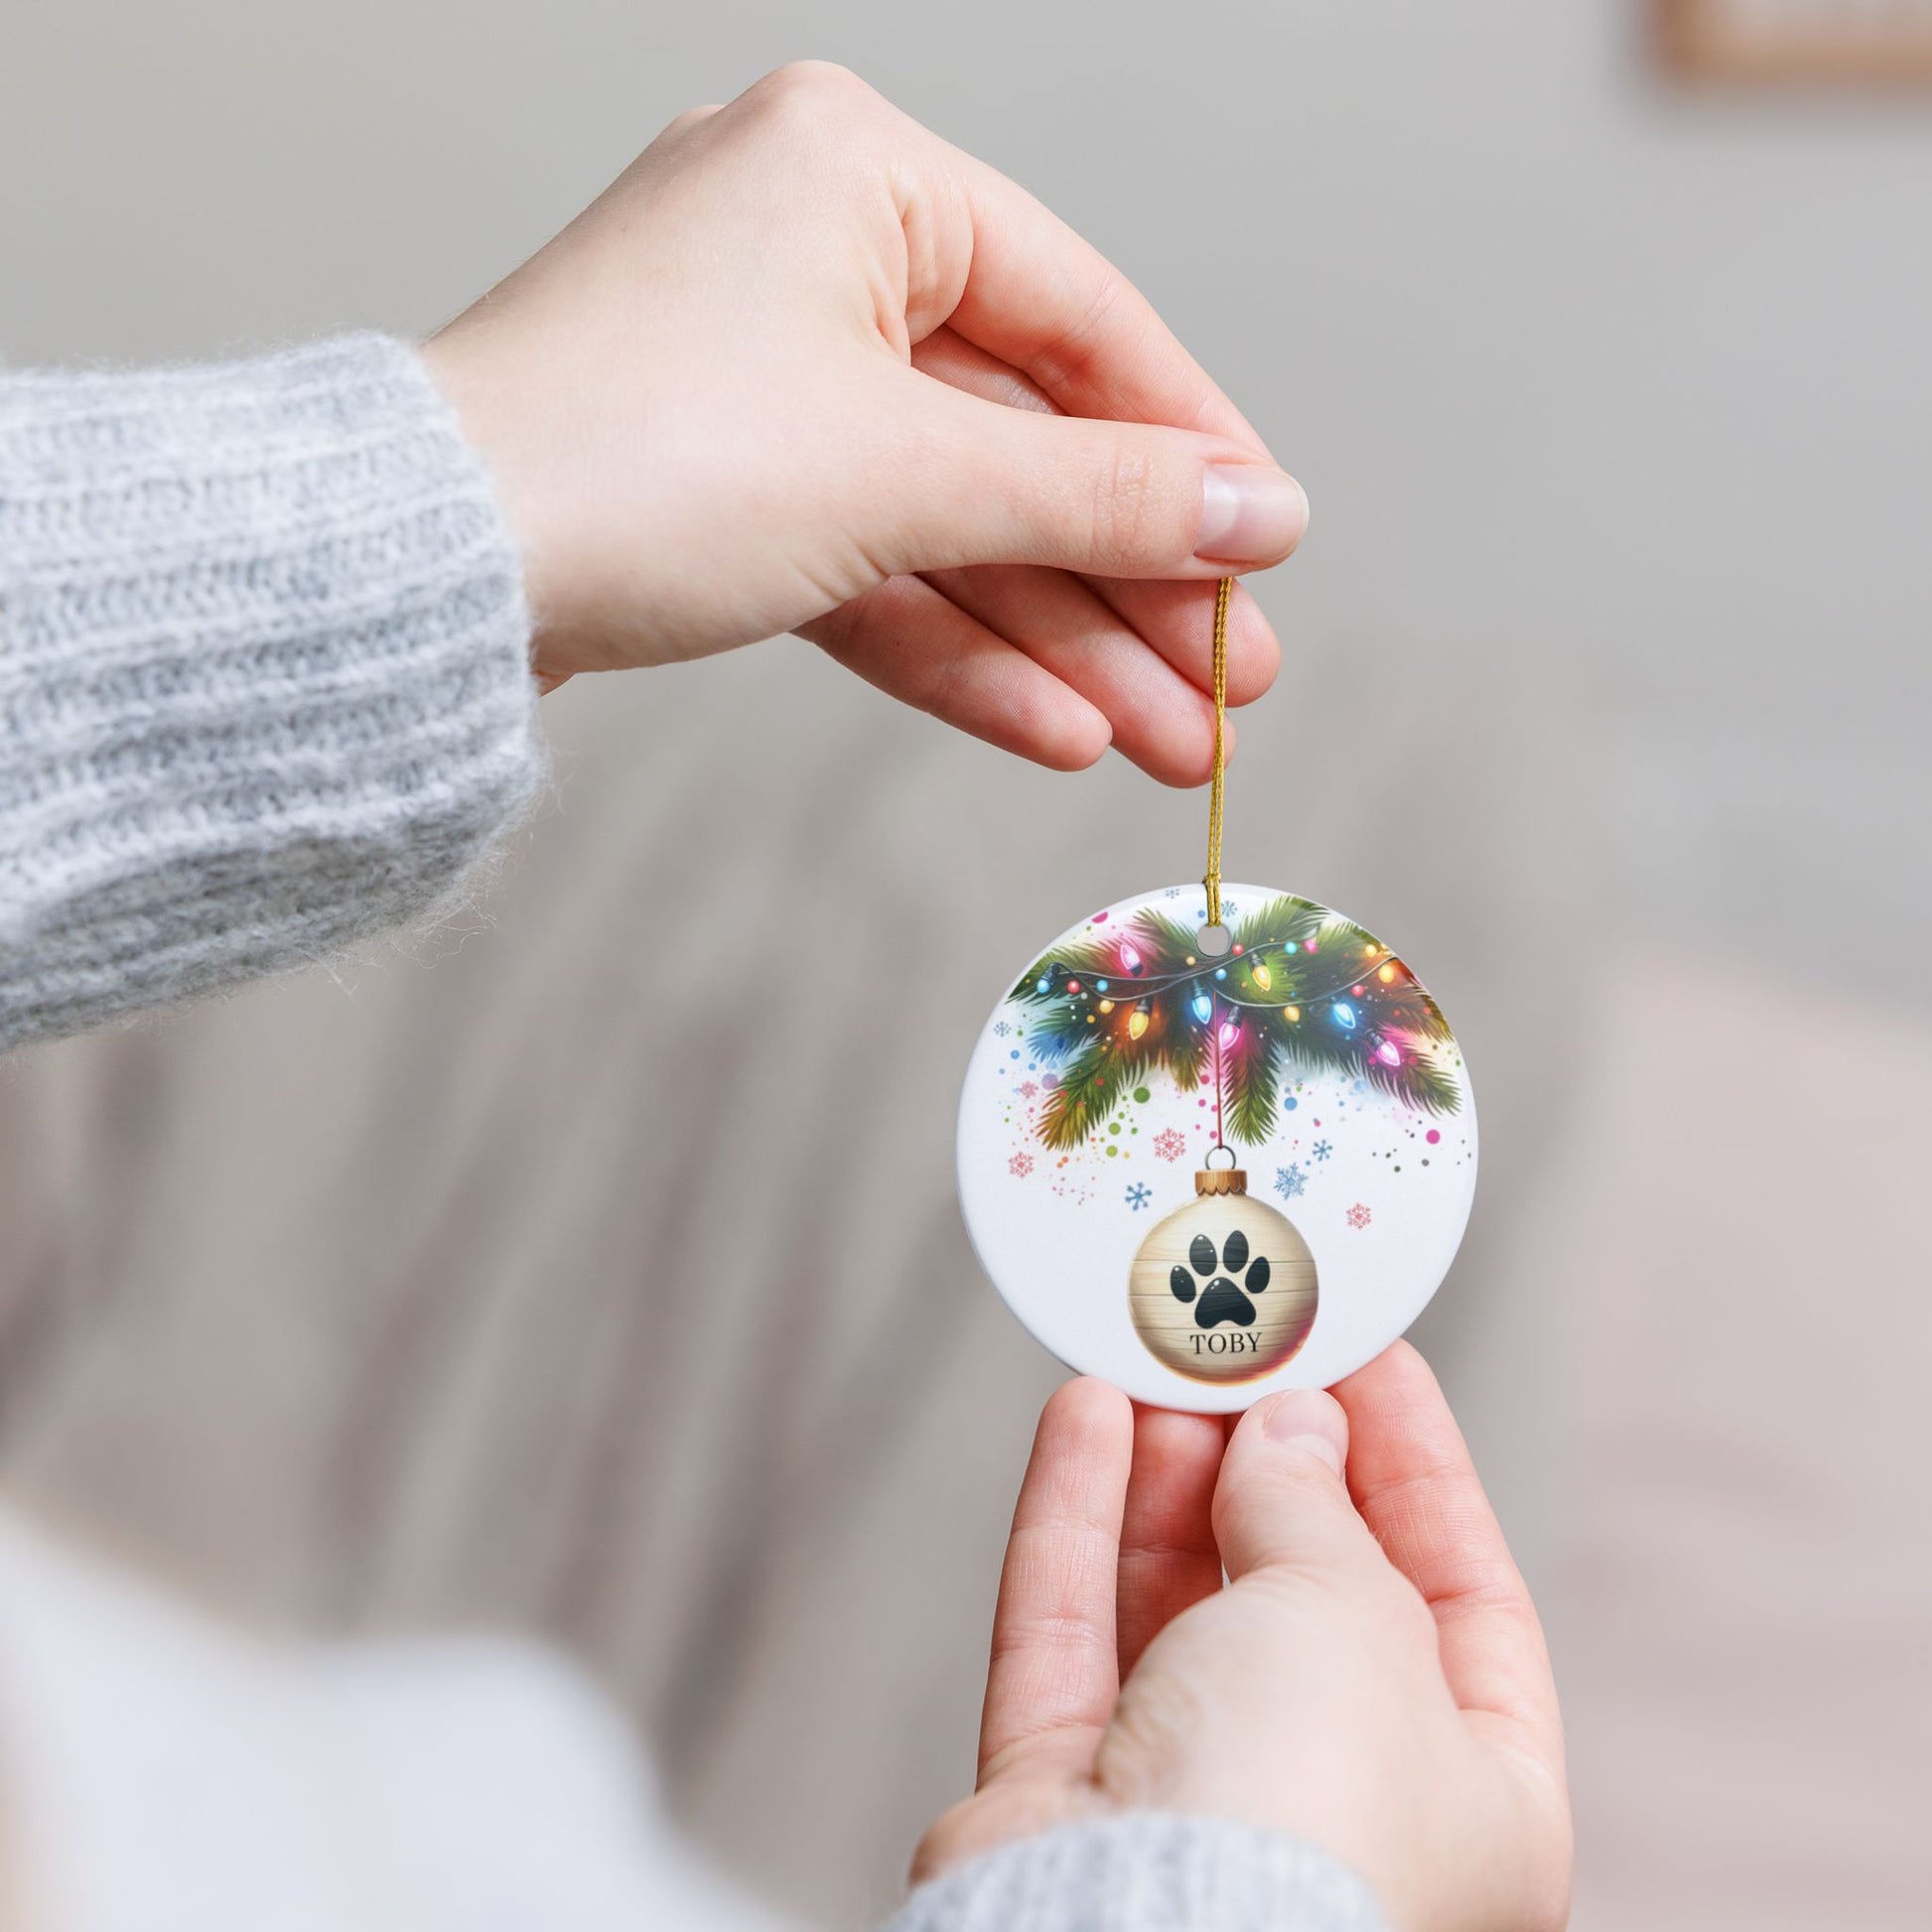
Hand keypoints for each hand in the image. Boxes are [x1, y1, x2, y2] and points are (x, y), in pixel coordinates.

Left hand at [424, 61, 1305, 783]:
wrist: (420, 580)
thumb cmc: (636, 458)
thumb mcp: (907, 473)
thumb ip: (1098, 496)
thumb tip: (1260, 513)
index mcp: (853, 174)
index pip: (1080, 318)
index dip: (1188, 447)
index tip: (1269, 550)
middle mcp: (806, 259)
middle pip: (1019, 442)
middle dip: (1129, 585)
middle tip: (1229, 689)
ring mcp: (757, 383)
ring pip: (951, 525)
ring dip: (1061, 643)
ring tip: (1170, 744)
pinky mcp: (719, 493)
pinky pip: (871, 568)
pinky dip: (957, 650)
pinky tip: (1058, 730)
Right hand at [915, 1344, 1571, 1931]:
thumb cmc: (1301, 1829)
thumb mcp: (1353, 1613)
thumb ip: (1316, 1506)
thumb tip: (1287, 1433)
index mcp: (1478, 1803)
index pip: (1464, 1594)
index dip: (1414, 1464)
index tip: (1366, 1358)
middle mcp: (1338, 1810)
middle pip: (1304, 1594)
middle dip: (1267, 1462)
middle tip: (1241, 1353)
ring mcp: (1194, 1811)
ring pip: (1178, 1607)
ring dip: (1166, 1478)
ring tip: (1154, 1368)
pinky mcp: (1067, 1801)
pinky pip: (1072, 1634)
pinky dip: (1076, 1522)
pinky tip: (1081, 1422)